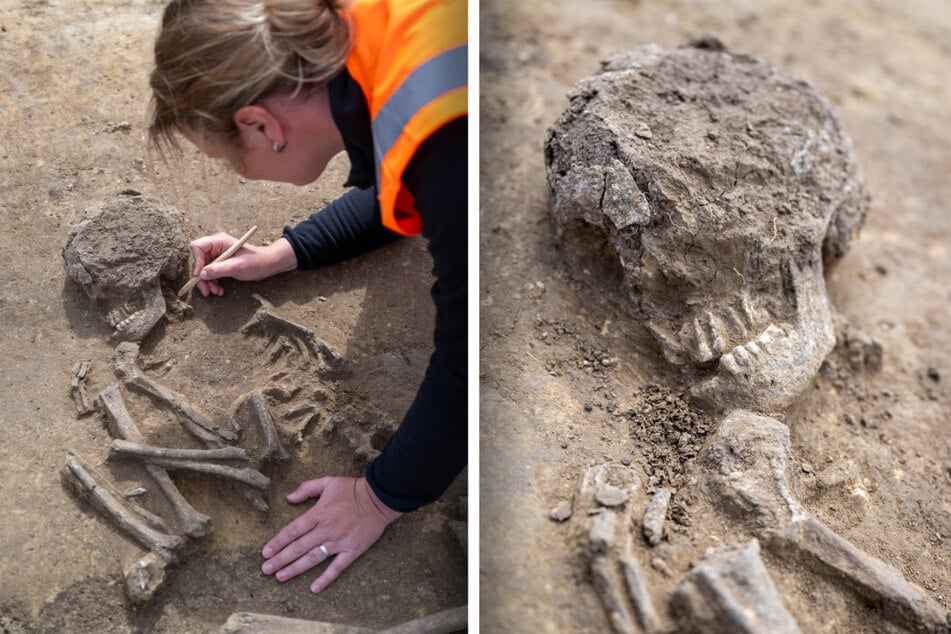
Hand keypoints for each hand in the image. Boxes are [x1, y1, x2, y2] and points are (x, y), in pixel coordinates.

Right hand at [188, 234, 297, 295]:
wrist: (268, 265)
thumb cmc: (256, 262)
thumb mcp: (237, 266)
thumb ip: (218, 269)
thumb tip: (201, 274)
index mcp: (218, 241)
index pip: (197, 247)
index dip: (196, 261)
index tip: (200, 275)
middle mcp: (215, 247)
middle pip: (198, 261)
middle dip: (202, 277)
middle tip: (207, 290)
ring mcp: (217, 255)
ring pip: (203, 269)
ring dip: (207, 282)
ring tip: (216, 292)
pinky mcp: (220, 264)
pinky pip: (210, 273)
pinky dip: (213, 282)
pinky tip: (219, 290)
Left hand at [261, 476, 402, 592]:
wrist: (379, 498)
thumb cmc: (353, 489)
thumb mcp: (328, 482)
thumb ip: (307, 488)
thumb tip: (289, 497)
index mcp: (319, 513)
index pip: (293, 530)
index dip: (278, 542)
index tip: (265, 552)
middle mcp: (325, 530)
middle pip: (298, 547)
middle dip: (280, 559)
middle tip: (265, 569)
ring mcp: (338, 542)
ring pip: (312, 559)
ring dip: (295, 569)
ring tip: (280, 577)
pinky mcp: (352, 550)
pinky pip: (337, 567)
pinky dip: (326, 579)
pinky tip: (314, 589)